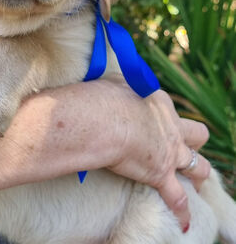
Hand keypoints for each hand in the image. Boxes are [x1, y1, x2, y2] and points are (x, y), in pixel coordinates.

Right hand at [106, 75, 210, 231]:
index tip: (150, 122)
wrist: (103, 120)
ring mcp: (170, 152)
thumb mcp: (116, 82)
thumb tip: (120, 84)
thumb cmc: (104, 98)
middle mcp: (172, 127)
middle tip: (182, 148)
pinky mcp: (161, 175)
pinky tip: (183, 219)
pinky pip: (178, 198)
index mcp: (160, 103)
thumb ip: (124, 86)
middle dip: (193, 141)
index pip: (169, 111)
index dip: (163, 118)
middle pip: (197, 134)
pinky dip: (181, 209)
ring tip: (193, 181)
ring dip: (197, 174)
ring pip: (199, 166)